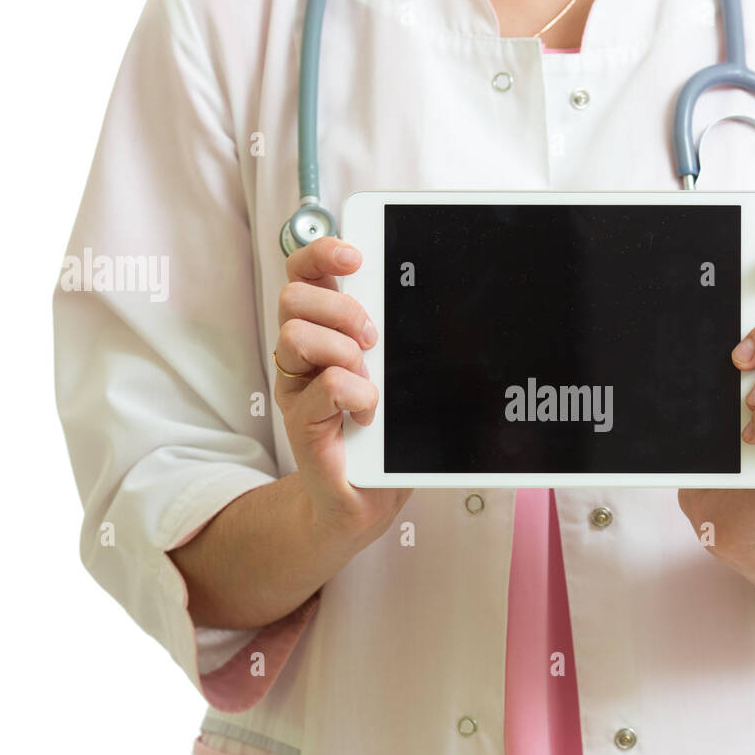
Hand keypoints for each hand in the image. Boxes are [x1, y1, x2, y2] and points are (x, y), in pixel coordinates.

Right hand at [274, 237, 410, 546]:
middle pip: (294, 298)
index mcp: (325, 333)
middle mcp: (302, 357)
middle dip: (342, 309)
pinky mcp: (302, 424)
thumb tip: (460, 309)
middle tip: (373, 339)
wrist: (365, 500)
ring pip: (296, 336)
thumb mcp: (409, 379)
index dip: (322, 254)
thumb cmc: (387, 437)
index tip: (357, 258)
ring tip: (369, 380)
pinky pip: (324, 385)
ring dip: (345, 352)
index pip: (305, 274)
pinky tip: (370, 412)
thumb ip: (418, 342)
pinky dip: (356, 393)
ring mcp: (297, 390)